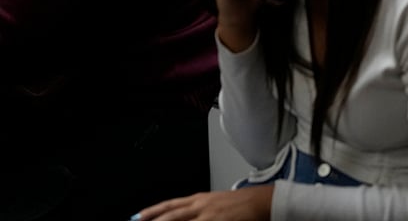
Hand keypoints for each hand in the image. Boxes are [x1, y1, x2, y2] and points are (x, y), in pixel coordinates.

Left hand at [135, 185, 272, 220]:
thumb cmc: (241, 203)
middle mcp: (201, 206)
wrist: (262, 201)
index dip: (152, 211)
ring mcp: (209, 216)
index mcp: (199, 199)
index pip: (170, 205)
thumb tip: (182, 215)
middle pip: (171, 215)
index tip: (136, 217)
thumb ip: (198, 209)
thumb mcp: (215, 202)